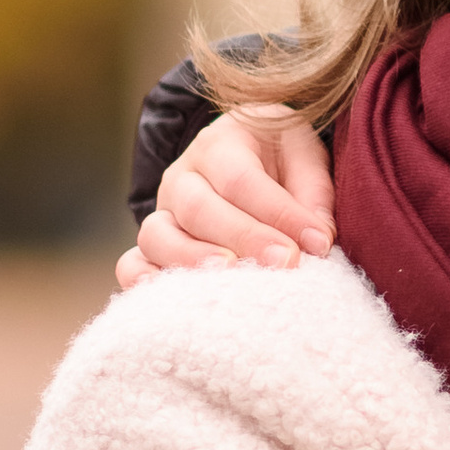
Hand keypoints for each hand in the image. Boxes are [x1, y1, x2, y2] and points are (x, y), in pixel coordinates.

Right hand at [114, 106, 337, 289]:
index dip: (280, 212)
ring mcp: (162, 212)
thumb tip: (319, 240)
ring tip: (231, 279)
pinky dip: (145, 284)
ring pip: (157, 235)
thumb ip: (313, 192)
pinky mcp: (152, 246)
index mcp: (220, 144)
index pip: (243, 178)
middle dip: (244, 238)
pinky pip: (131, 264)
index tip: (318, 243)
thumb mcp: (304, 154)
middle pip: (199, 207)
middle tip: (285, 263)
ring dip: (193, 261)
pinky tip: (178, 304)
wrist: (246, 154)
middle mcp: (182, 177)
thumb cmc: (279, 157)